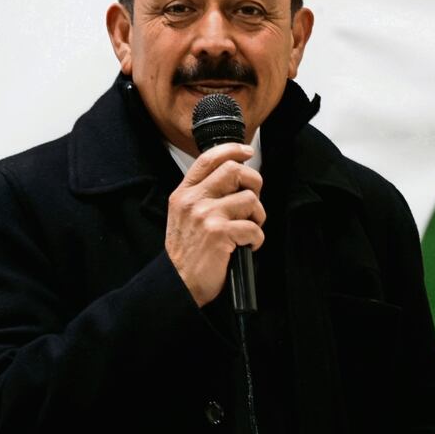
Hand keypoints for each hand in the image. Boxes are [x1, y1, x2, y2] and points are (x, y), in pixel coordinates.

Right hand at [165, 142, 265, 306]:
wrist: (177, 283)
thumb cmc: (186, 253)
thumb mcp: (183, 216)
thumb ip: (202, 195)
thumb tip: (235, 179)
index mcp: (184, 194)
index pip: (208, 159)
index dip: (232, 150)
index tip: (247, 151)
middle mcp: (193, 201)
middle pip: (234, 171)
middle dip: (253, 183)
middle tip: (253, 201)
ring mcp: (206, 216)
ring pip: (249, 199)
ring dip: (258, 216)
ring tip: (249, 229)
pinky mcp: (220, 233)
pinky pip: (254, 227)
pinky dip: (257, 239)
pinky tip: (247, 246)